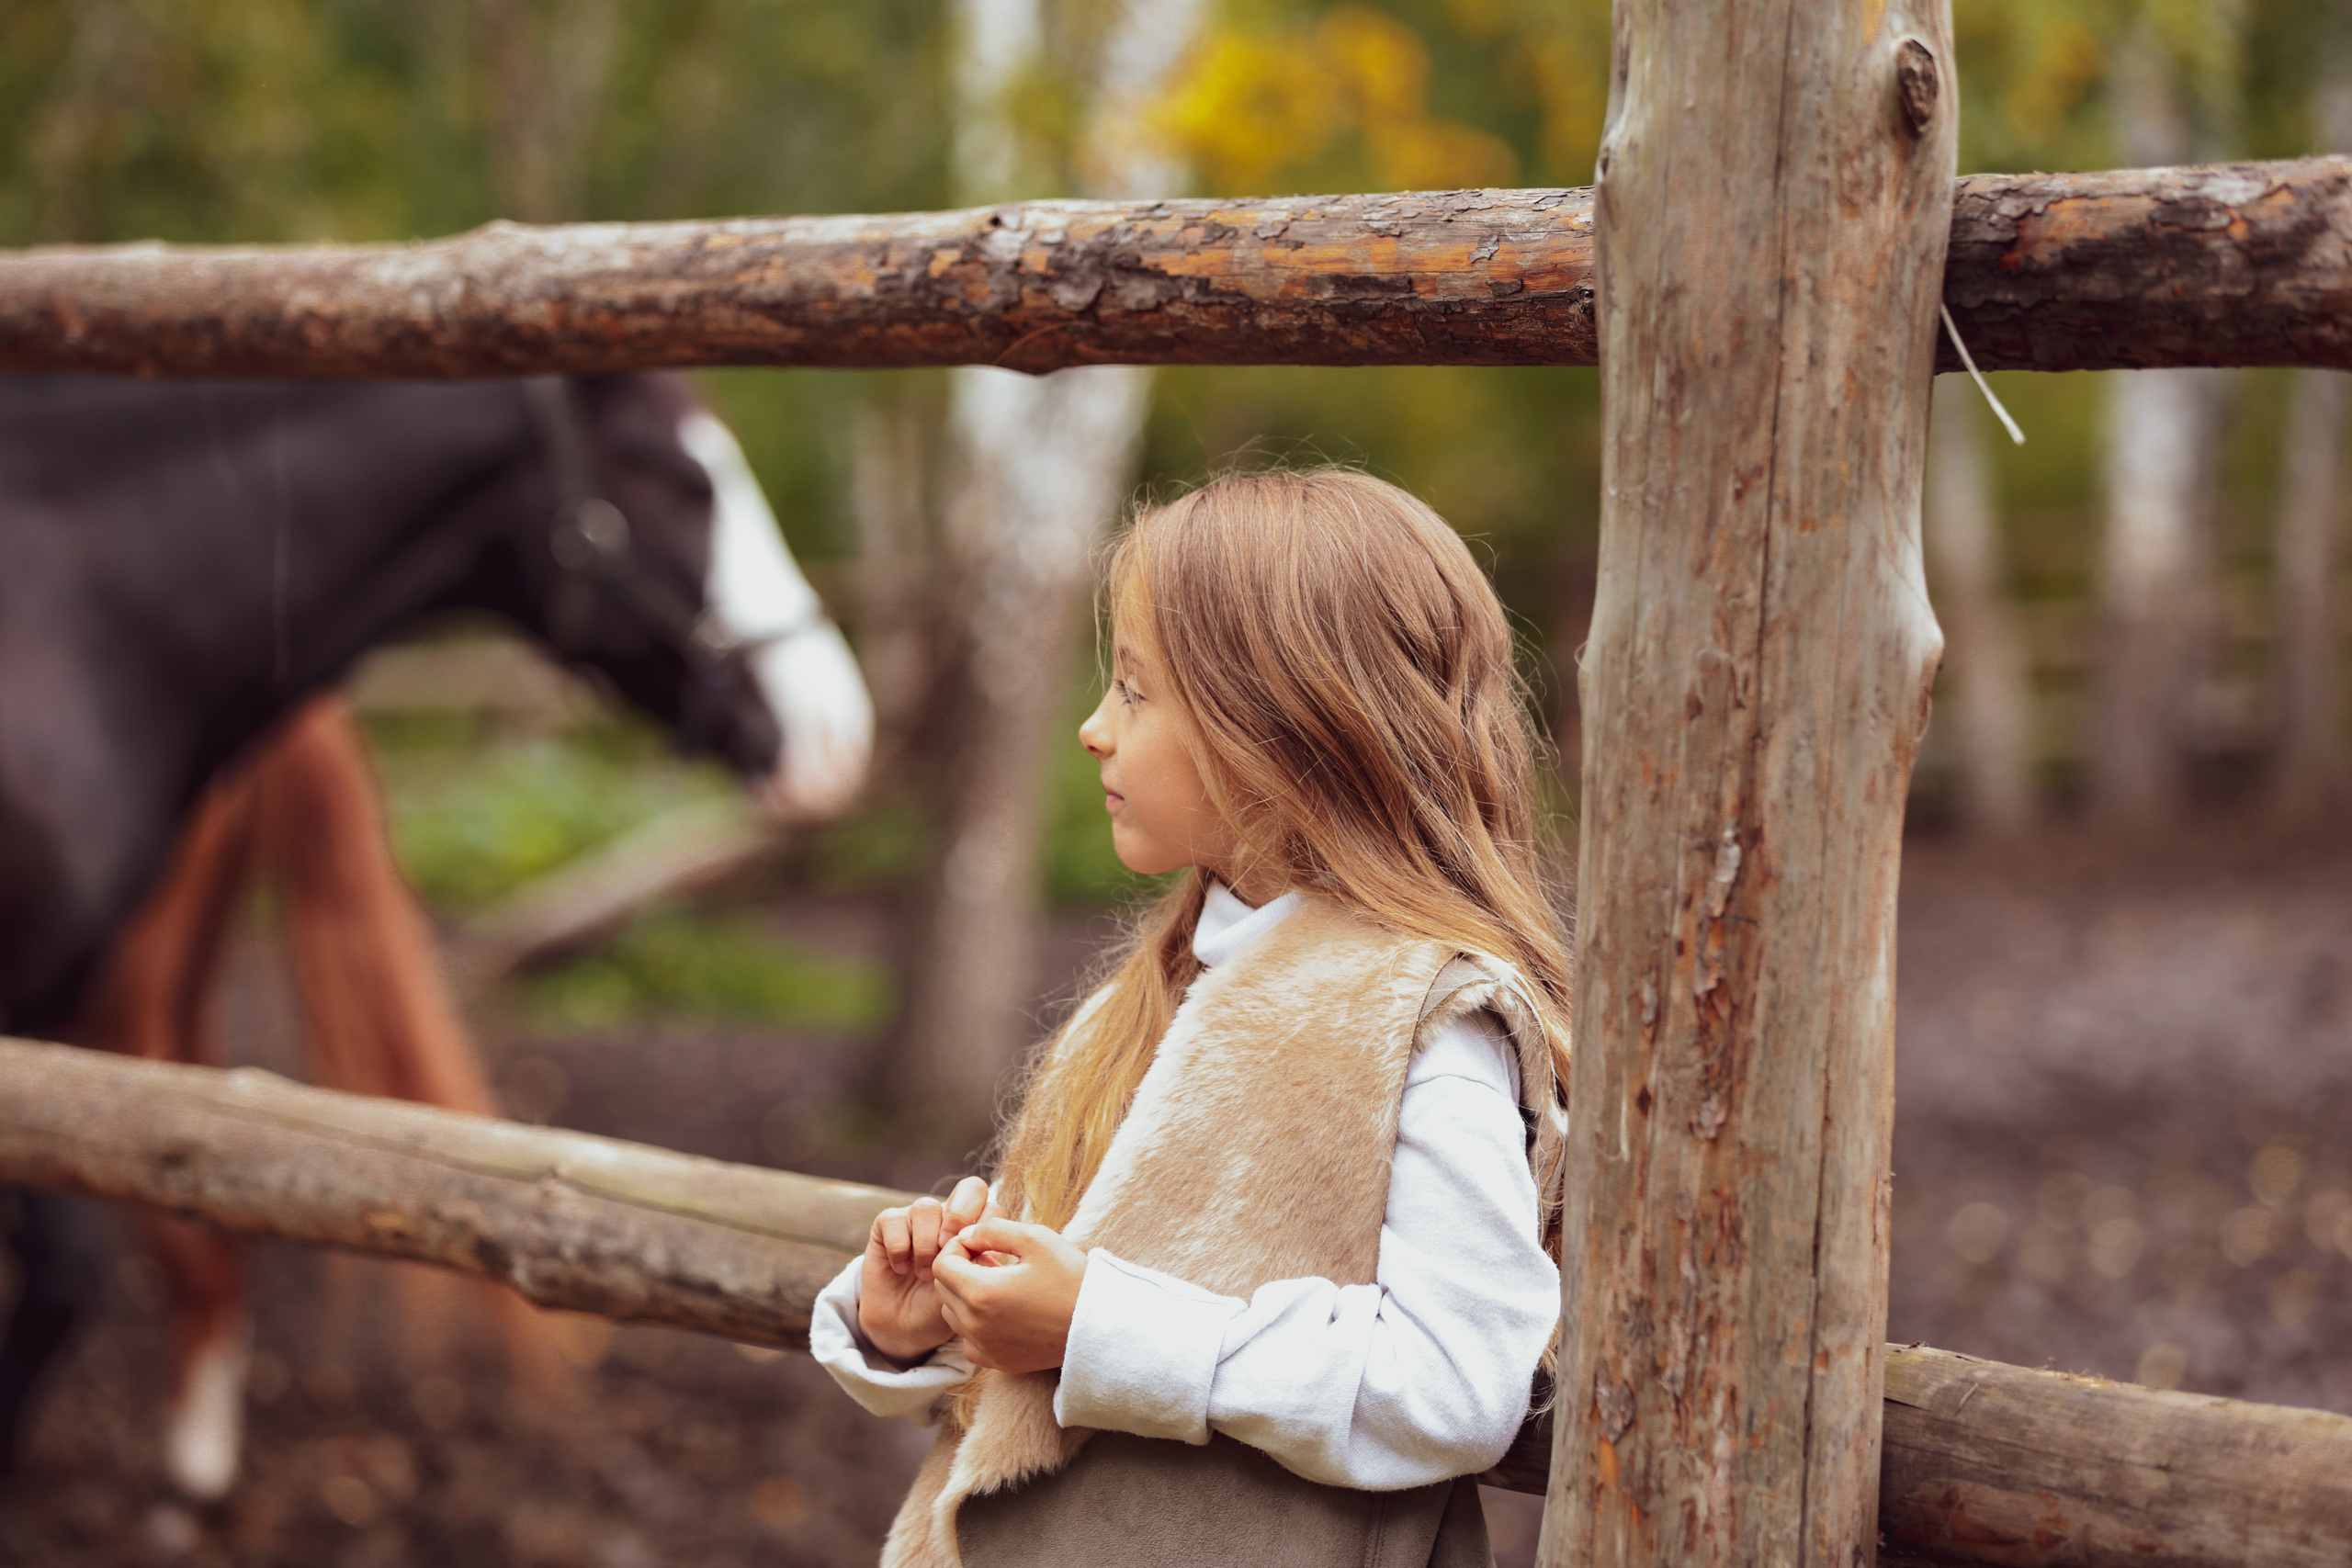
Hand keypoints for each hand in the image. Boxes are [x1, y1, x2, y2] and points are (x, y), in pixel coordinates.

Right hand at [858, 1175, 991, 1362]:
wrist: (905, 1330)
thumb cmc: (942, 1309)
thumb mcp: (968, 1293)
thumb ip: (981, 1270)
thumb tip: (992, 1252)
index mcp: (975, 1230)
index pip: (992, 1207)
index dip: (986, 1229)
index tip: (975, 1262)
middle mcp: (949, 1217)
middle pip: (970, 1187)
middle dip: (961, 1217)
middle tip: (948, 1249)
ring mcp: (918, 1219)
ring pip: (926, 1206)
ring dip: (926, 1244)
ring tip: (926, 1274)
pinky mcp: (887, 1226)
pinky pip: (893, 1220)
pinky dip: (899, 1248)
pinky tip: (902, 1269)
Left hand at [931, 1218, 1086, 1374]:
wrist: (1099, 1324)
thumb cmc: (1070, 1277)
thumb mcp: (1036, 1238)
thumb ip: (993, 1230)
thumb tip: (967, 1234)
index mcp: (980, 1292)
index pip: (941, 1264)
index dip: (957, 1247)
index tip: (983, 1245)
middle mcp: (975, 1325)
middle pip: (943, 1290)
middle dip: (960, 1270)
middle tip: (991, 1261)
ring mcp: (985, 1347)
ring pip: (953, 1315)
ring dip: (965, 1296)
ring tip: (998, 1285)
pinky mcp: (997, 1362)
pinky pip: (968, 1341)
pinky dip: (975, 1325)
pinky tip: (1001, 1313)